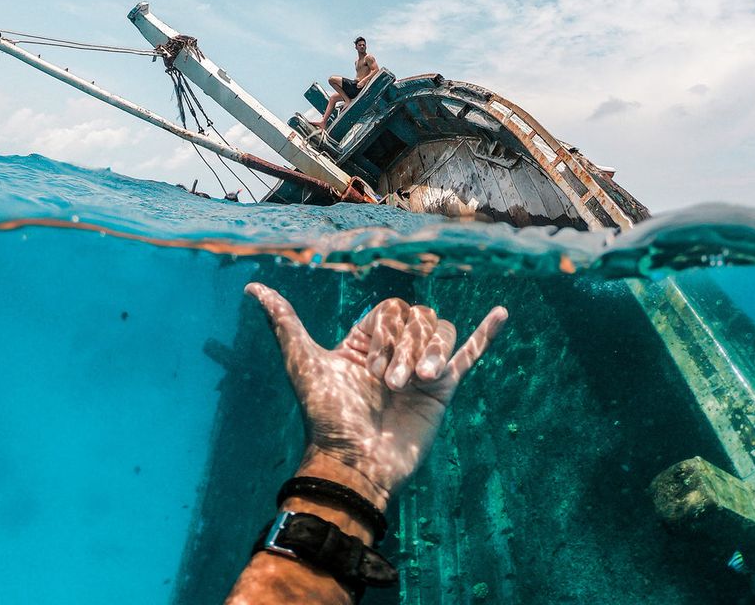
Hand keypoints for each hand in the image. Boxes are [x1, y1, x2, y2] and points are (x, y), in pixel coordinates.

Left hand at [246, 284, 507, 505]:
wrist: (356, 463)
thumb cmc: (327, 416)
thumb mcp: (304, 363)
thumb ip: (284, 324)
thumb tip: (253, 290)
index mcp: (368, 341)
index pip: (391, 309)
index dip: (387, 331)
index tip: (370, 368)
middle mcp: (397, 350)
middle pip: (418, 320)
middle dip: (407, 349)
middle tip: (390, 385)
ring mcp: (423, 368)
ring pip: (442, 334)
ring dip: (433, 353)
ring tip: (420, 383)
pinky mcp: (445, 388)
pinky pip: (470, 354)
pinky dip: (485, 335)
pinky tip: (501, 315)